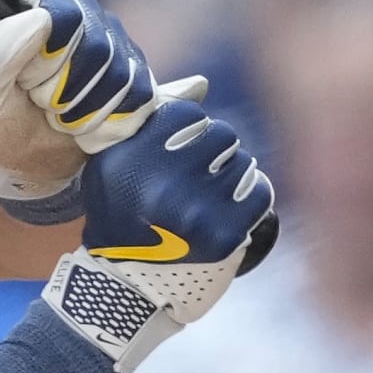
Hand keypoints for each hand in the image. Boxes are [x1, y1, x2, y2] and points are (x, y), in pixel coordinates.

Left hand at [0, 0, 204, 214]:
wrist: (13, 160)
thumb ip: (0, 48)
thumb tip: (42, 17)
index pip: (65, 15)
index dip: (48, 57)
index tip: (25, 80)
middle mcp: (82, 9)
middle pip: (98, 47)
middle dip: (63, 91)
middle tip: (39, 103)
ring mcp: (114, 42)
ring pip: (121, 76)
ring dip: (83, 113)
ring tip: (57, 116)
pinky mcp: (136, 76)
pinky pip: (140, 99)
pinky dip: (107, 127)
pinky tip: (82, 128)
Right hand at [41, 99, 274, 371]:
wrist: (124, 289)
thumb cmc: (121, 219)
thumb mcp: (114, 167)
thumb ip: (153, 124)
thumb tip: (203, 83)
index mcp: (127, 159)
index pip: (187, 114)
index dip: (190, 131)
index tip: (181, 152)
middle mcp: (158, 182)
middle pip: (221, 135)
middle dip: (216, 153)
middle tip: (201, 177)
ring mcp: (192, 210)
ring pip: (243, 163)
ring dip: (233, 177)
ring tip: (211, 199)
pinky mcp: (223, 235)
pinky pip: (258, 193)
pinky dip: (249, 199)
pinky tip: (230, 212)